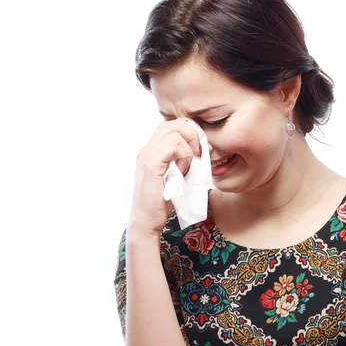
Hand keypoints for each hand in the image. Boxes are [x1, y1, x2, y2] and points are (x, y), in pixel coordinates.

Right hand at [129, 118, 200, 234]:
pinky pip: (172, 146)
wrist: (146, 221)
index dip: (188, 132)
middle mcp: (146, 150)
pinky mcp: (151, 165)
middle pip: (172, 124)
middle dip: (191, 135)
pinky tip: (183, 171)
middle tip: (197, 155)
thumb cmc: (162, 202)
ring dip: (187, 149)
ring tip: (187, 167)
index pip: (170, 126)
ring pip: (174, 133)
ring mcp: (146, 156)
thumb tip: (200, 149)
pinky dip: (183, 156)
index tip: (198, 150)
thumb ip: (180, 161)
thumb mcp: (174, 175)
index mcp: (150, 151)